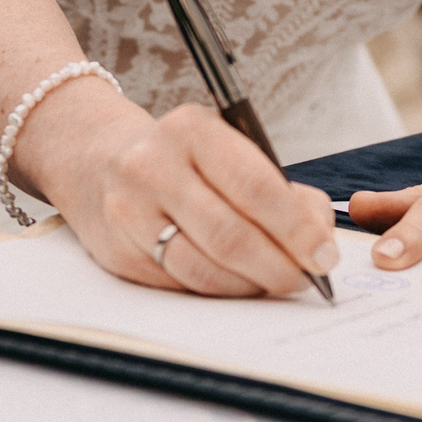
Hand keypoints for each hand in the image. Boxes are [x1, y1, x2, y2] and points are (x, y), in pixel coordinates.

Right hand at [27, 87, 338, 296]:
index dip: (297, 228)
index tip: (324, 255)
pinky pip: (180, 284)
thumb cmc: (181, 158)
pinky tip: (239, 285)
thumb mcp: (226, 148)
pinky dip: (219, 290)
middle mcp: (153, 167)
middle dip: (279, 265)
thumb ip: (277, 188)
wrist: (96, 162)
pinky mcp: (118, 253)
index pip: (256, 186)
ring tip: (276, 283)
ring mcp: (129, 212)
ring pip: (203, 267)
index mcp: (192, 130)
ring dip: (250, 285)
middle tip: (306, 279)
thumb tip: (319, 237)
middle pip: (230, 234)